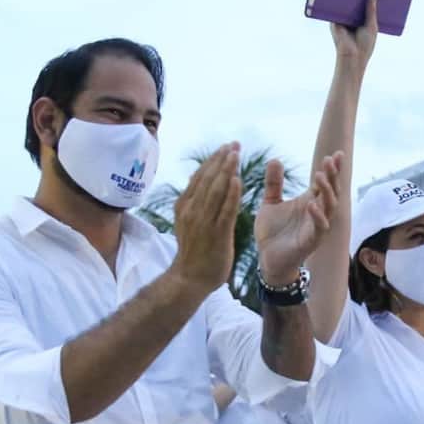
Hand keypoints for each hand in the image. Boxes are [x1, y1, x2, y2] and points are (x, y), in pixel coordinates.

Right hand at [170, 144, 241, 294]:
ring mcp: (203, 221)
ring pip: (216, 190)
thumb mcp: (190, 222)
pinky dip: (231, 194)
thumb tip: (205, 186)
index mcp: (185, 205)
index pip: (200, 176)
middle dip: (221, 159)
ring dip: (227, 170)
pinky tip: (238, 180)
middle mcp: (192, 210)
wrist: (190, 278)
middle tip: (234, 144)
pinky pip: (225, 210)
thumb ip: (197, 204)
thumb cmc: (194, 251)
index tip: (225, 147)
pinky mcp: (217, 233)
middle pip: (208, 178)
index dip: (213, 160)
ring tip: (236, 154)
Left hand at [255, 154, 342, 283]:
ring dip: (327, 192)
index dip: (332, 169)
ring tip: (319, 176)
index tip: (336, 153)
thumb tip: (275, 159)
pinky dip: (317, 216)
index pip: (325, 183)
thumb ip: (274, 183)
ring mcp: (316, 228)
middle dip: (333, 176)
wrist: (267, 259)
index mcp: (309, 202)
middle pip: (332, 192)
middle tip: (330, 160)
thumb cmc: (272, 232)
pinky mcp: (310, 242)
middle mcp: (317, 213)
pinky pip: (319, 228)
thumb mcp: (270, 203)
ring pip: (329, 208)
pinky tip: (311, 204)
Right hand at [331, 0, 378, 74]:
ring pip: (344, 3)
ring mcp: (342, 19)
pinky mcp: (333, 20)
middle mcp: (351, 19)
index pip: (364, 6)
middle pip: (354, 2)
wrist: (352, 57)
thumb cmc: (365, 45)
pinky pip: (335, 6)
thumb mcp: (371, 25)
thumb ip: (371, 10)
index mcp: (361, 22)